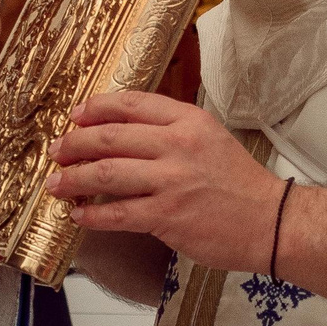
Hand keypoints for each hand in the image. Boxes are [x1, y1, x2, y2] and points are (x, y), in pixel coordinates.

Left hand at [46, 90, 284, 272]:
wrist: (270, 221)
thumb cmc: (239, 183)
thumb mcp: (210, 138)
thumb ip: (171, 130)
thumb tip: (122, 133)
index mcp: (188, 121)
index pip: (131, 104)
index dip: (96, 108)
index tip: (76, 116)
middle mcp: (178, 145)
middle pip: (110, 137)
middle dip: (74, 144)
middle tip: (57, 151)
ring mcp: (172, 181)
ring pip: (107, 174)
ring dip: (74, 179)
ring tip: (56, 184)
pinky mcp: (167, 216)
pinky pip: (117, 213)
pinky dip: (93, 215)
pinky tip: (79, 215)